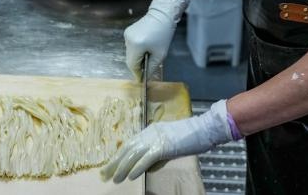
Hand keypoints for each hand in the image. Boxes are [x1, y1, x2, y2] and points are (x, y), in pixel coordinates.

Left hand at [101, 100, 233, 182]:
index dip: (118, 156)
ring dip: (122, 167)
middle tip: (104, 175)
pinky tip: (130, 176)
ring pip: (133, 154)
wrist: (203, 128)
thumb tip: (147, 164)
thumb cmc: (190, 136)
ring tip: (114, 179)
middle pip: (127, 149)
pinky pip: (146, 158)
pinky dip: (137, 167)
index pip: (129, 144)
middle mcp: (149, 133)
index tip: (109, 167)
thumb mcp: (169, 141)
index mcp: (149, 131)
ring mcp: (155, 139)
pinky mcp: (163, 146)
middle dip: (114, 163)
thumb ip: (157, 150)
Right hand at [125, 0, 190, 80]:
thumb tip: (146, 77)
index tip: (141, 80)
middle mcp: (128, 40)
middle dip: (137, 66)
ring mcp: (127, 35)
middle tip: (146, 70)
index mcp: (136, 46)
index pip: (132, 65)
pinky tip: (145, 48)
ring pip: (130, 53)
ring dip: (137, 57)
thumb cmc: (164, 34)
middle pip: (130, 59)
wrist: (162, 15)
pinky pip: (130, 45)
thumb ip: (151, 67)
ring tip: (148, 56)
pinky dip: (136, 50)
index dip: (137, 73)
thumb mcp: (160, 54)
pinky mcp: (128, 31)